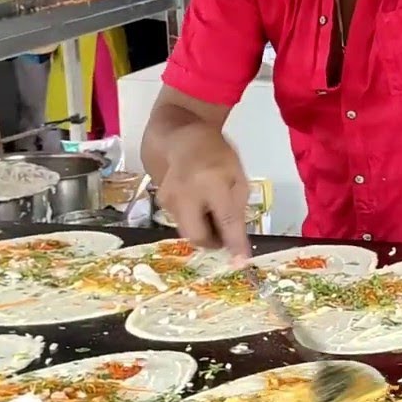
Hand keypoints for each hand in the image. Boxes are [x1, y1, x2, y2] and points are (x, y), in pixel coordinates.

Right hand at [155, 127, 251, 260]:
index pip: (226, 220)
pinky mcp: (161, 203)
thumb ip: (237, 210)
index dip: (234, 243)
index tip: (241, 262)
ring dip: (203, 230)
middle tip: (224, 236)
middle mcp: (186, 193)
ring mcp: (169, 198)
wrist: (181, 139)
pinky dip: (193, 220)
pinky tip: (199, 204)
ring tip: (211, 210)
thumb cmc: (217, 157)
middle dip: (212, 243)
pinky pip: (181, 221)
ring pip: (188, 231)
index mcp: (212, 182)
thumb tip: (237, 245)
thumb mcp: (238, 178)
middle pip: (197, 236)